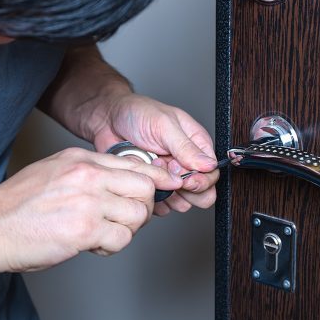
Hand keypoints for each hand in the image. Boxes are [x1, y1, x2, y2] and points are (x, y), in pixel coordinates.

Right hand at [0, 147, 182, 271]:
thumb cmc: (16, 207)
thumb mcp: (51, 172)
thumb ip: (83, 173)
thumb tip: (114, 181)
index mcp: (80, 159)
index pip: (134, 163)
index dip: (154, 178)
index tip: (165, 186)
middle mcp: (87, 175)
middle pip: (144, 186)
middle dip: (142, 206)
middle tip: (126, 219)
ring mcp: (88, 201)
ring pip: (138, 214)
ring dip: (128, 229)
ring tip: (105, 234)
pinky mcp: (86, 229)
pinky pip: (123, 238)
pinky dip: (113, 246)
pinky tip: (95, 245)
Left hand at [91, 94, 218, 215]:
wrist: (108, 120)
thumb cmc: (137, 114)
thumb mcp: (164, 125)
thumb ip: (186, 147)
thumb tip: (209, 165)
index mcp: (196, 145)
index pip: (211, 173)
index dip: (201, 180)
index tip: (185, 178)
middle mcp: (186, 163)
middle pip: (202, 192)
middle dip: (187, 190)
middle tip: (170, 177)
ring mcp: (169, 177)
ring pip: (182, 202)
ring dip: (168, 192)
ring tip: (153, 171)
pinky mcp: (154, 186)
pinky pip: (161, 205)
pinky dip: (153, 199)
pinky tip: (144, 181)